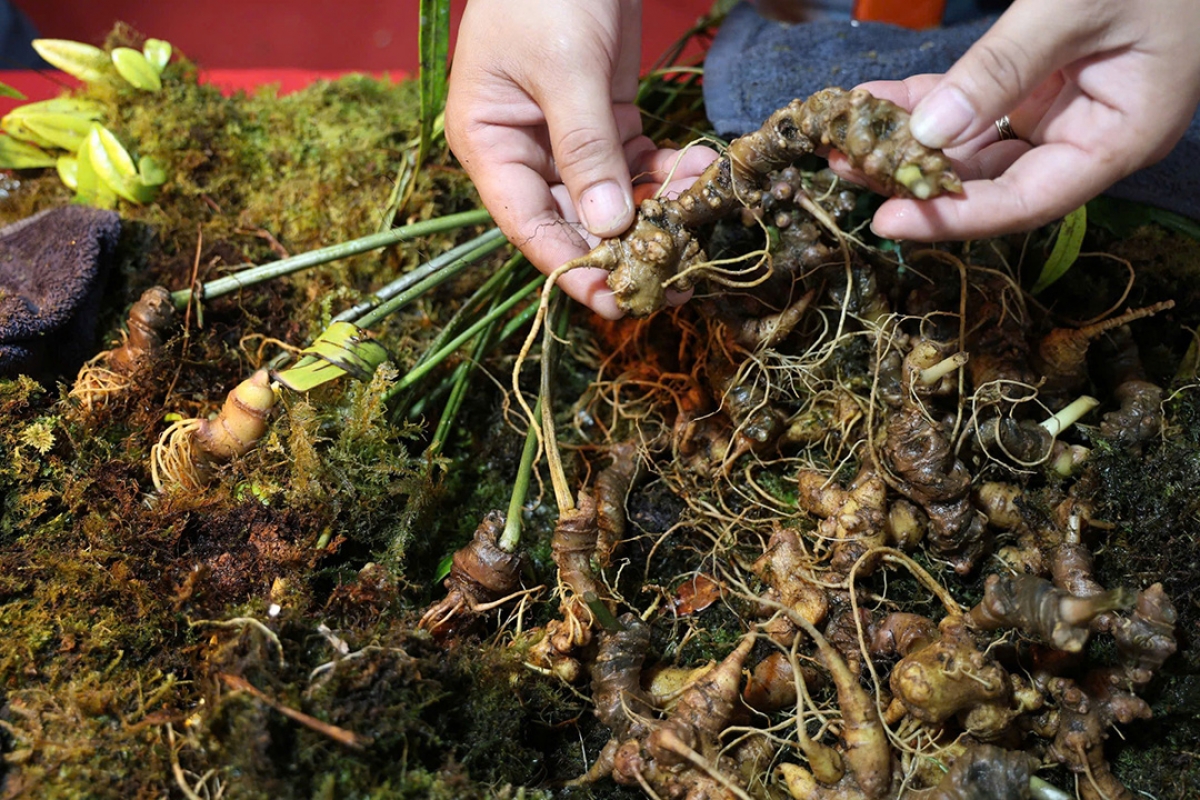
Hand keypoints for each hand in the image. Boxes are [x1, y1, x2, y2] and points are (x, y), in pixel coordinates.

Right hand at [445, 0, 715, 317]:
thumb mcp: (565, 68)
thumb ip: (586, 148)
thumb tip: (608, 225)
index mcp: (489, 142)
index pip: (528, 226)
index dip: (571, 267)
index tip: (616, 300)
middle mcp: (523, 149)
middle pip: (571, 220)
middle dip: (622, 250)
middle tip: (672, 283)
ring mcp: (565, 137)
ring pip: (610, 198)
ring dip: (653, 214)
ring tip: (697, 233)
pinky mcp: (604, 118)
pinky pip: (635, 164)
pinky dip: (667, 174)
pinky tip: (701, 177)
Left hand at [828, 0, 1199, 240]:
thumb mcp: (1076, 5)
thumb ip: (1005, 67)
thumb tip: (930, 131)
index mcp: (1119, 137)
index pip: (1027, 201)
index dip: (955, 218)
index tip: (889, 220)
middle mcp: (1087, 135)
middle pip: (992, 181)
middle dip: (917, 180)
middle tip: (847, 170)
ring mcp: (1061, 108)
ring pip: (975, 145)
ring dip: (912, 143)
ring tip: (847, 139)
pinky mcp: (1039, 81)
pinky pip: (975, 102)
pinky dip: (928, 102)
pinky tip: (877, 102)